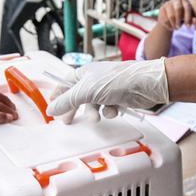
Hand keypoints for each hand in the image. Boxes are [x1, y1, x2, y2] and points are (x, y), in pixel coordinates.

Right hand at [46, 59, 168, 122]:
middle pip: (78, 97)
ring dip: (93, 113)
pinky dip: (109, 111)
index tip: (51, 107)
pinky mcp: (118, 97)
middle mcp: (94, 80)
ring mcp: (106, 89)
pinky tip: (114, 109)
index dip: (57, 95)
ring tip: (96, 117)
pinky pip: (107, 108)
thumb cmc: (116, 81)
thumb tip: (50, 109)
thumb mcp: (86, 91)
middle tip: (67, 121)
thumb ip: (67, 101)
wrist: (145, 84)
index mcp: (84, 73)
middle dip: (74, 109)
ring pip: (93, 105)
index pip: (65, 83)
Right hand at [156, 0, 194, 29]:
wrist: (171, 18)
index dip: (188, 17)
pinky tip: (171, 27)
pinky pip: (165, 18)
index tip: (188, 26)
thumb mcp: (188, 18)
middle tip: (179, 27)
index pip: (187, 7)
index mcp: (184, 0)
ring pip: (171, 15)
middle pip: (178, 9)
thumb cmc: (183, 17)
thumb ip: (192, 19)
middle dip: (179, 20)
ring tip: (176, 28)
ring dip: (174, 24)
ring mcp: (168, 3)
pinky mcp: (162, 8)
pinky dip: (169, 25)